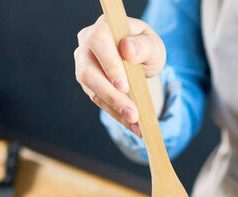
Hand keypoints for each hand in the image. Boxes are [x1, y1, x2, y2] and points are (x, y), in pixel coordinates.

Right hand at [74, 15, 165, 135]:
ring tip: (136, 124)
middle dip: (113, 97)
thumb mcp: (152, 45)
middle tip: (133, 114)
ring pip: (93, 91)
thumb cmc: (145, 48)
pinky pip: (101, 103)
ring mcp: (84, 66)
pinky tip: (135, 127)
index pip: (99, 43)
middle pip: (89, 73)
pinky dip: (119, 116)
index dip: (110, 65)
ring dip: (116, 110)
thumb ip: (143, 46)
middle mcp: (87, 46)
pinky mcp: (90, 86)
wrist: (140, 59)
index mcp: (103, 28)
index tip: (124, 86)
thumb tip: (127, 50)